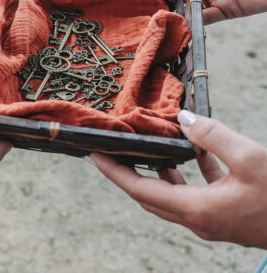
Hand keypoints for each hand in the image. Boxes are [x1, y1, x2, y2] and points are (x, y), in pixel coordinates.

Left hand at [90, 110, 266, 247]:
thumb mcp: (252, 159)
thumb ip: (214, 137)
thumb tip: (186, 121)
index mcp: (196, 210)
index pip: (140, 189)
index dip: (114, 172)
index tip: (92, 156)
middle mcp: (198, 220)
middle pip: (149, 195)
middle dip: (127, 173)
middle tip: (112, 151)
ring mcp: (212, 221)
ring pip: (171, 195)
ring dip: (158, 173)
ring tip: (148, 149)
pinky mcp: (226, 216)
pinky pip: (196, 194)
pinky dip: (189, 174)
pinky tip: (195, 154)